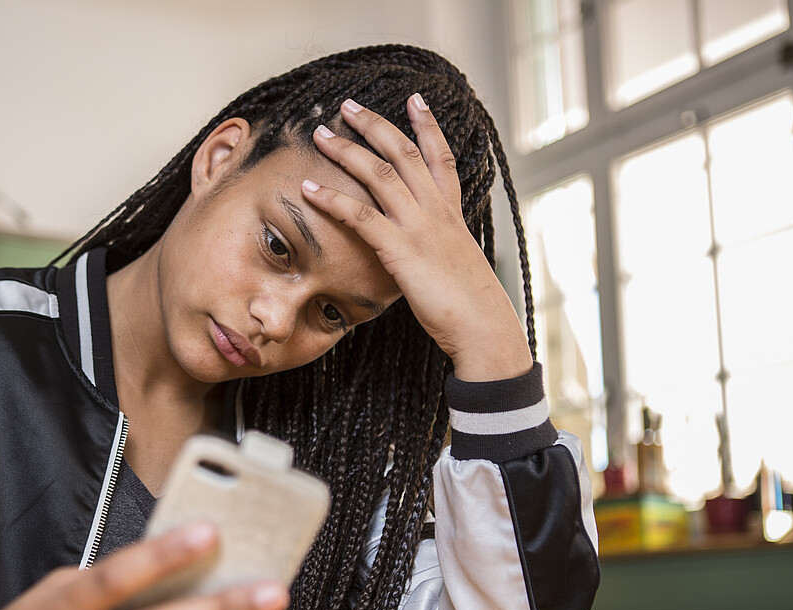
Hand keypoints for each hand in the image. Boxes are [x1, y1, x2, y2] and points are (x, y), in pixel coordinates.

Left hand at [302, 96, 532, 382]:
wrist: (483, 327)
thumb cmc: (470, 307)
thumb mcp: (456, 267)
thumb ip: (438, 250)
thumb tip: (425, 254)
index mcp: (452, 213)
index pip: (440, 156)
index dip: (427, 125)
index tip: (415, 98)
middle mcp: (437, 211)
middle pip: (404, 152)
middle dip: (375, 124)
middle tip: (348, 105)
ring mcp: (420, 227)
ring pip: (380, 173)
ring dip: (347, 150)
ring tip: (322, 134)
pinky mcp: (401, 249)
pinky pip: (360, 215)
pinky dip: (331, 198)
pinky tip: (308, 188)